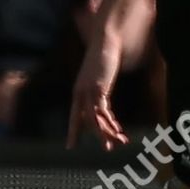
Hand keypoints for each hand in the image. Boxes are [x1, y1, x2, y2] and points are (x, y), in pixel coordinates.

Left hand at [68, 32, 128, 149]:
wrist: (107, 39)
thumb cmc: (104, 53)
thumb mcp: (99, 73)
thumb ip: (98, 83)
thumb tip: (102, 89)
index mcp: (79, 90)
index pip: (74, 115)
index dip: (73, 131)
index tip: (70, 146)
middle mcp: (80, 93)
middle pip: (85, 121)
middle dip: (96, 136)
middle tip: (107, 149)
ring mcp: (88, 91)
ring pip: (94, 120)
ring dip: (107, 132)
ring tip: (118, 142)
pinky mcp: (98, 88)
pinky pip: (102, 111)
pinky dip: (110, 122)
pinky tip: (118, 129)